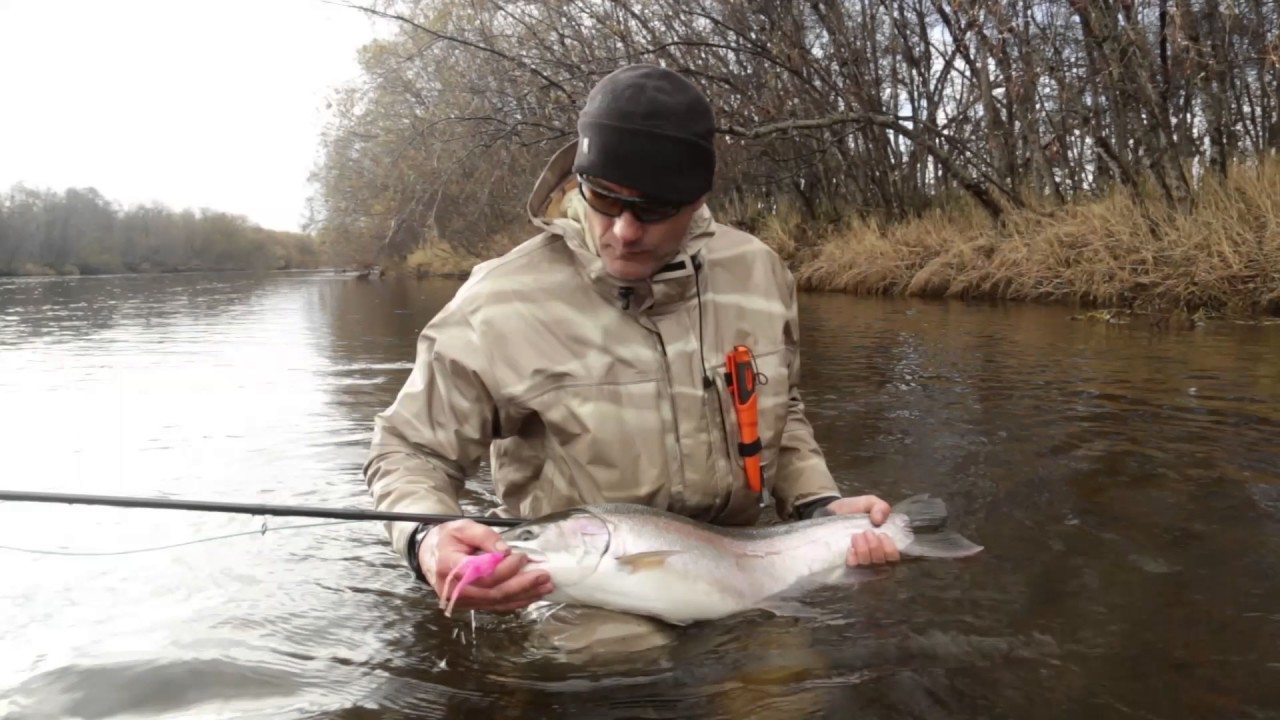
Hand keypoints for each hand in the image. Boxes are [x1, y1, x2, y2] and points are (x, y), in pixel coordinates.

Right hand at [419, 519, 554, 612]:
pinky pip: (495, 606)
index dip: (505, 569)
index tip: (522, 557)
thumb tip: (505, 551)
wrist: (429, 555)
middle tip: (544, 576)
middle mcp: (455, 590)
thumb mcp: (463, 528)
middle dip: (522, 585)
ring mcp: (462, 601)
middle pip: (493, 592)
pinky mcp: (470, 605)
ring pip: (496, 603)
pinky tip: (531, 595)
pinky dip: (515, 602)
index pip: (482, 574)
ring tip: (545, 587)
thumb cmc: (447, 539)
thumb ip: (484, 536)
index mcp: (450, 568)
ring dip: (524, 596)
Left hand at [824, 495, 901, 566]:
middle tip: (866, 532)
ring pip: (868, 565)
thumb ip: (880, 506)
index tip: (881, 534)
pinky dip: (854, 558)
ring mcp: (861, 562)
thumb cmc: (854, 509)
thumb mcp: (869, 502)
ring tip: (856, 536)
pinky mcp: (847, 564)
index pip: (895, 557)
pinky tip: (850, 549)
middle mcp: (875, 556)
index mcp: (885, 543)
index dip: (890, 549)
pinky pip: (854, 567)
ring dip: (864, 550)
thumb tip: (880, 520)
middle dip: (875, 547)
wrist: (831, 512)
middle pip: (882, 562)